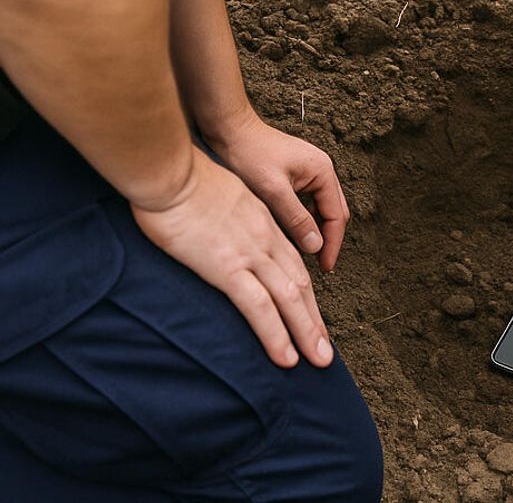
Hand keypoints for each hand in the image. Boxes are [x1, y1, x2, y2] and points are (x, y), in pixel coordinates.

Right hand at [132, 148, 332, 367]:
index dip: (305, 292)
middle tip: (325, 353)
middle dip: (314, 321)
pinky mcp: (227, 268)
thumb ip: (228, 215)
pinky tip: (286, 358)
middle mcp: (265, 240)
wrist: (168, 170)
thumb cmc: (180, 179)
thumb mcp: (219, 194)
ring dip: (306, 333)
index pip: (293, 264)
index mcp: (262, 222)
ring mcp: (249, 254)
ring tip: (319, 362)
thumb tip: (221, 230)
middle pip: (300, 285)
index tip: (311, 315)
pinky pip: (259, 308)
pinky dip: (276, 335)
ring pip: (289, 300)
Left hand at [205, 109, 349, 272]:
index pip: (336, 216)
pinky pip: (307, 202)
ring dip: (315, 230)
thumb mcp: (272, 190)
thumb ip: (296, 218)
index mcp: (322, 171)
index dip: (332, 244)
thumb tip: (315, 246)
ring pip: (321, 209)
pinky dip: (304, 220)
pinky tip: (292, 233)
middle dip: (328, 239)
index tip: (325, 267)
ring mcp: (309, 171)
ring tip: (306, 254)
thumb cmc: (247, 153)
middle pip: (334, 213)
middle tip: (320, 265)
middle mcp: (321, 170)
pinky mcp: (295, 174)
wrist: (228, 128)